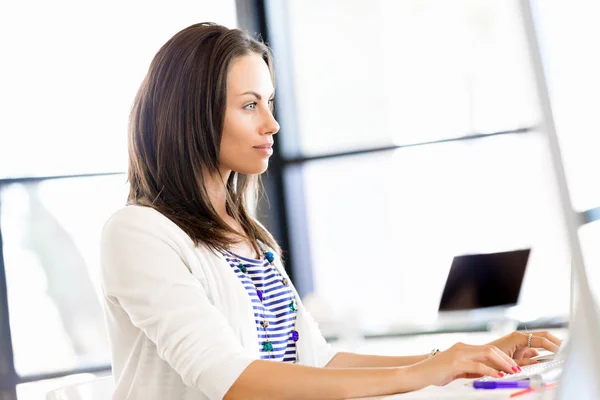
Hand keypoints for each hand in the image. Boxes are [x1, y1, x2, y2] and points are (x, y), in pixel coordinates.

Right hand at [405, 342, 521, 388]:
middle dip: (507, 359)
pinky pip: (477, 366)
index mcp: (462, 348)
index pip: (488, 349)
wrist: (415, 375)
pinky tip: (498, 376)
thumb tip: (489, 375)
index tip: (514, 367)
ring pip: (487, 354)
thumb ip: (471, 371)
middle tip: (518, 369)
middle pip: (491, 349)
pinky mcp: (454, 363)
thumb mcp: (457, 371)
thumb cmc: (434, 375)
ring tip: (513, 372)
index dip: (503, 357)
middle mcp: (462, 347)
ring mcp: (458, 354)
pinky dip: (490, 371)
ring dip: (503, 363)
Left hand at [487, 331, 561, 365]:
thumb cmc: (490, 358)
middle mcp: (520, 337)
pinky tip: (549, 359)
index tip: (564, 351)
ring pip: (540, 343)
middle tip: (568, 348)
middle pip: (543, 336)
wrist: (478, 358)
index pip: (541, 339)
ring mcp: (520, 342)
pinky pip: (534, 350)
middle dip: (555, 341)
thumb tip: (541, 362)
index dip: (554, 345)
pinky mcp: (519, 348)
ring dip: (550, 347)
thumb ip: (527, 362)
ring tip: (562, 353)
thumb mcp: (510, 362)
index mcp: (518, 337)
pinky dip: (542, 354)